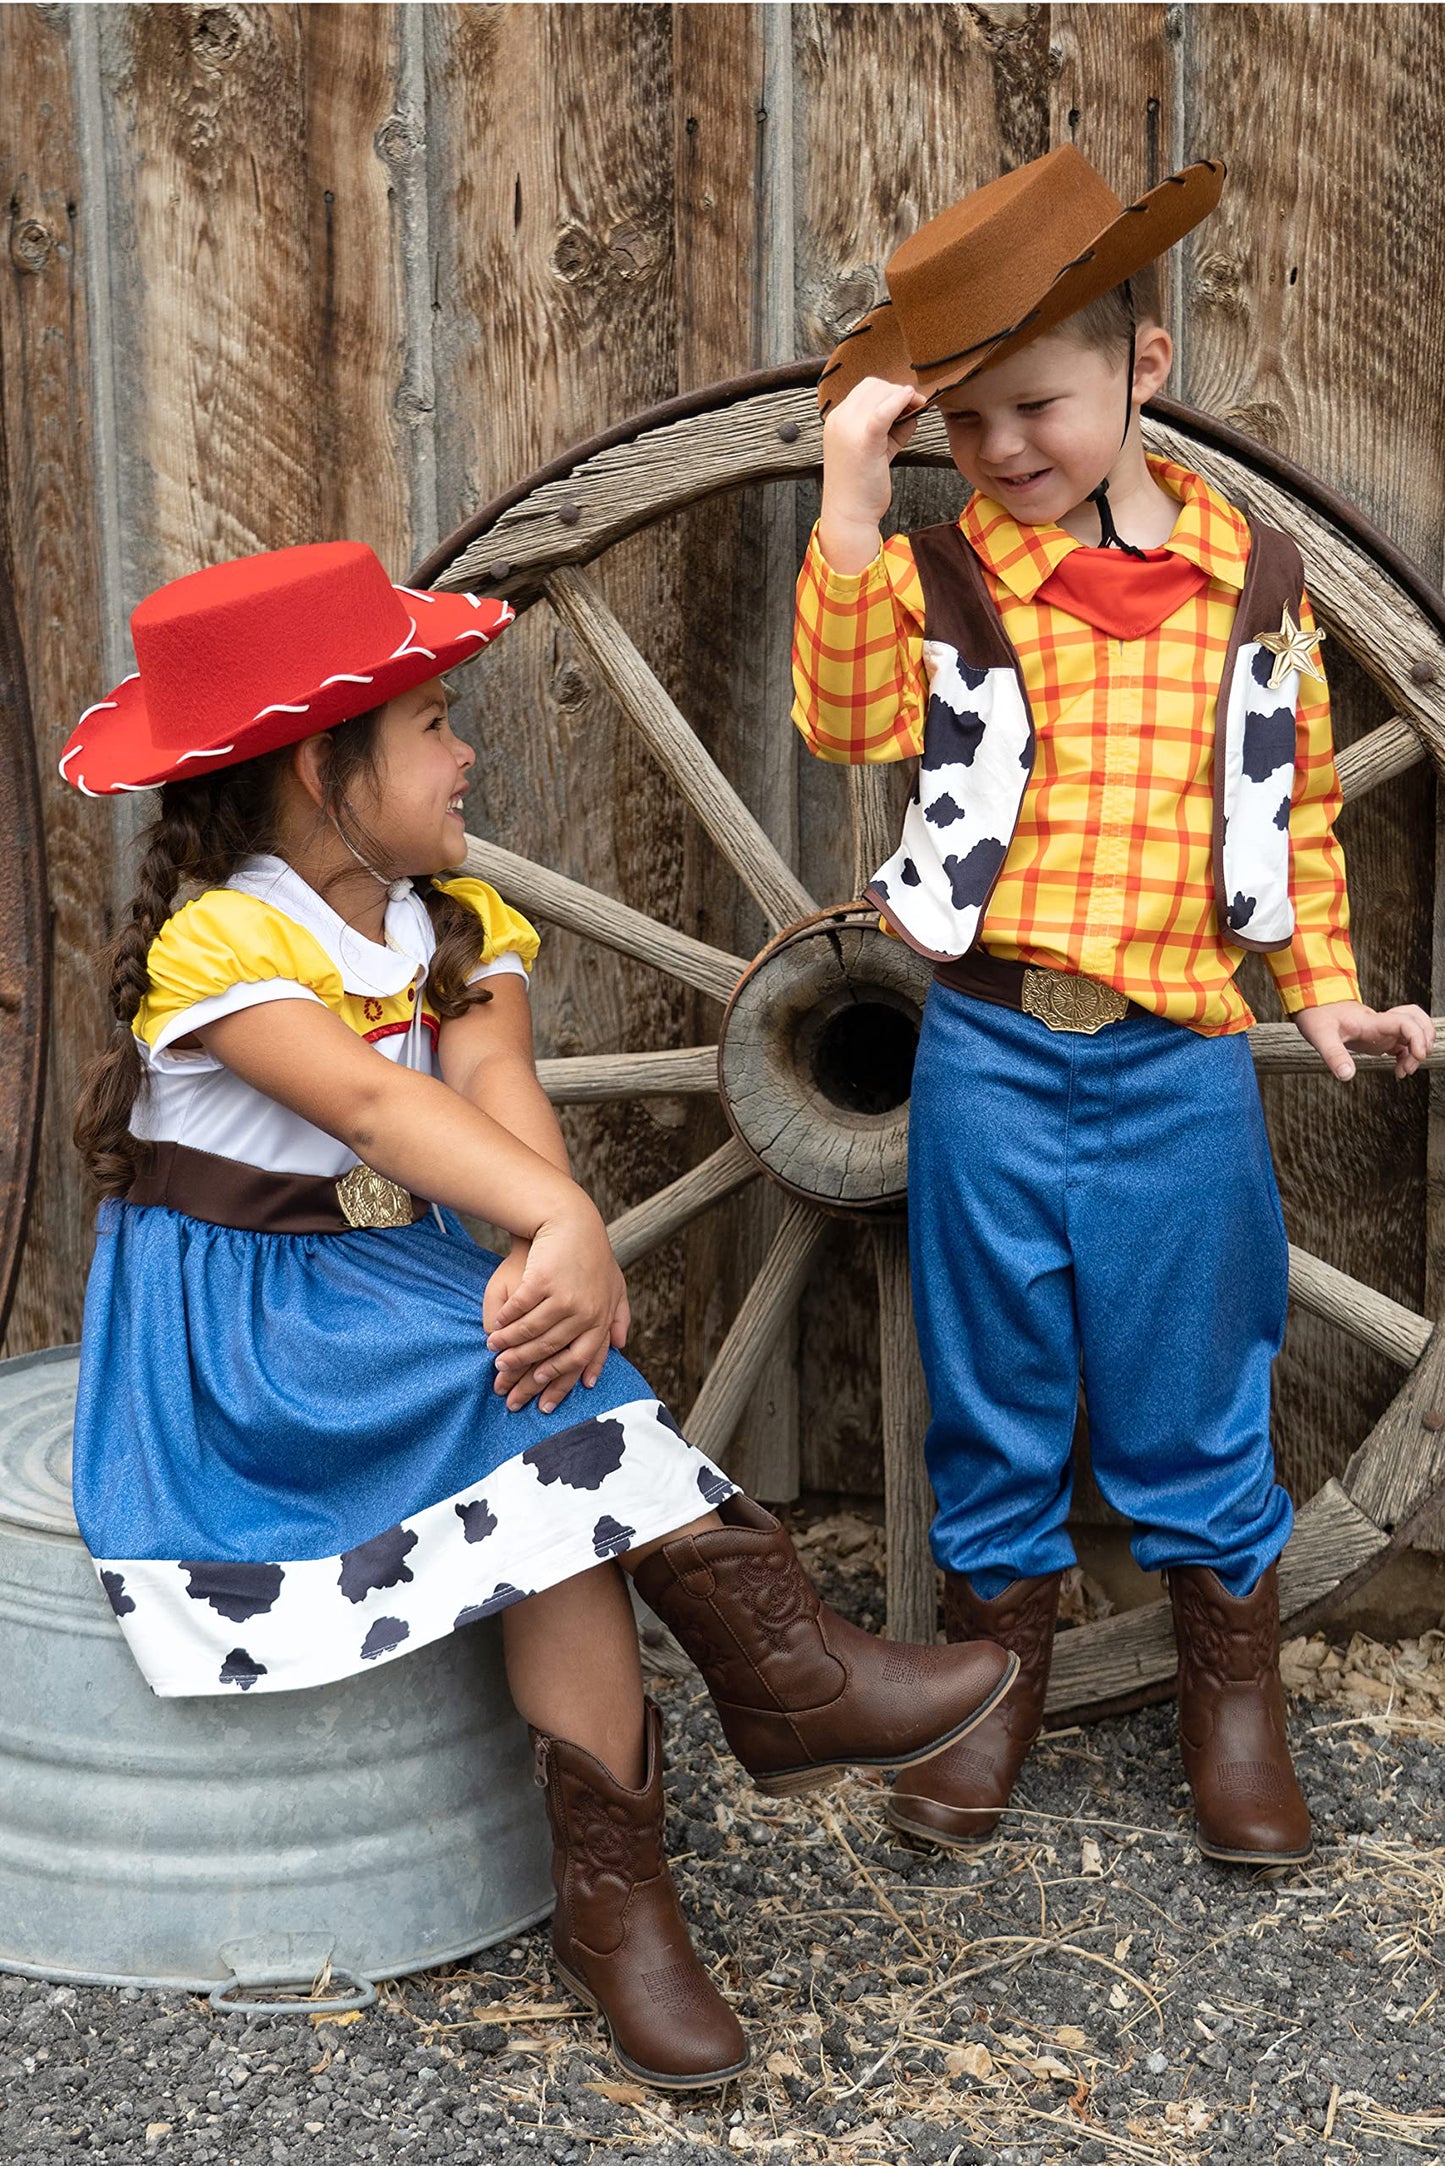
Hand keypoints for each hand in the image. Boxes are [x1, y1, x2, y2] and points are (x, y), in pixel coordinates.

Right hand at [485, 1207, 630, 1413]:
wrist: (572, 1221)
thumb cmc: (592, 1255)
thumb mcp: (615, 1284)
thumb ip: (617, 1316)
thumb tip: (619, 1346)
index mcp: (601, 1319)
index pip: (580, 1361)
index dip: (560, 1386)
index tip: (542, 1404)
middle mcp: (586, 1312)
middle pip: (552, 1353)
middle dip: (527, 1376)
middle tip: (507, 1391)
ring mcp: (565, 1297)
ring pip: (533, 1333)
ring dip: (511, 1348)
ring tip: (495, 1357)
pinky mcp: (544, 1280)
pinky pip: (520, 1310)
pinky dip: (505, 1323)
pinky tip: (494, 1331)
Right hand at [819, 375, 928, 572]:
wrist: (849, 515)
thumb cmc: (862, 486)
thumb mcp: (876, 449)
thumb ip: (890, 426)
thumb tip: (911, 407)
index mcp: (837, 420)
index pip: (865, 389)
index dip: (889, 391)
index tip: (906, 406)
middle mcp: (839, 419)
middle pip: (874, 386)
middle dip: (898, 392)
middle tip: (916, 406)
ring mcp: (848, 428)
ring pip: (881, 393)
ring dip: (903, 399)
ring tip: (914, 414)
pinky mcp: (864, 441)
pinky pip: (884, 410)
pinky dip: (900, 401)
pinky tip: (913, 400)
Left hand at [1295, 1000, 1435, 1080]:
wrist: (1313, 1005)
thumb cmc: (1317, 1016)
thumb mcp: (1320, 1036)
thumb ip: (1334, 1055)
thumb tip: (1346, 1075)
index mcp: (1372, 1022)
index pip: (1405, 1022)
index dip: (1418, 1037)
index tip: (1417, 1056)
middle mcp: (1382, 1023)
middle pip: (1419, 1022)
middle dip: (1423, 1043)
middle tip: (1410, 1066)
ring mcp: (1383, 1030)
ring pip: (1415, 1032)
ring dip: (1418, 1049)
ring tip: (1405, 1070)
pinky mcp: (1380, 1037)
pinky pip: (1405, 1043)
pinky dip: (1409, 1056)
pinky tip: (1399, 1070)